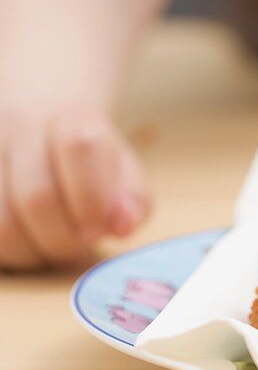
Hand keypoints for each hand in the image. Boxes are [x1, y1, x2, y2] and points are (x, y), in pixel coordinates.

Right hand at [0, 101, 150, 270]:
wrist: (41, 124)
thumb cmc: (90, 162)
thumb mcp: (124, 174)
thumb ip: (132, 201)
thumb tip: (122, 224)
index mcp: (71, 116)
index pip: (79, 146)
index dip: (91, 198)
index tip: (98, 229)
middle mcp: (21, 126)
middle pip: (36, 195)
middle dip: (63, 238)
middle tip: (77, 244)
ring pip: (1, 224)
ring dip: (31, 253)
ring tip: (49, 247)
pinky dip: (8, 252)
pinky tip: (25, 244)